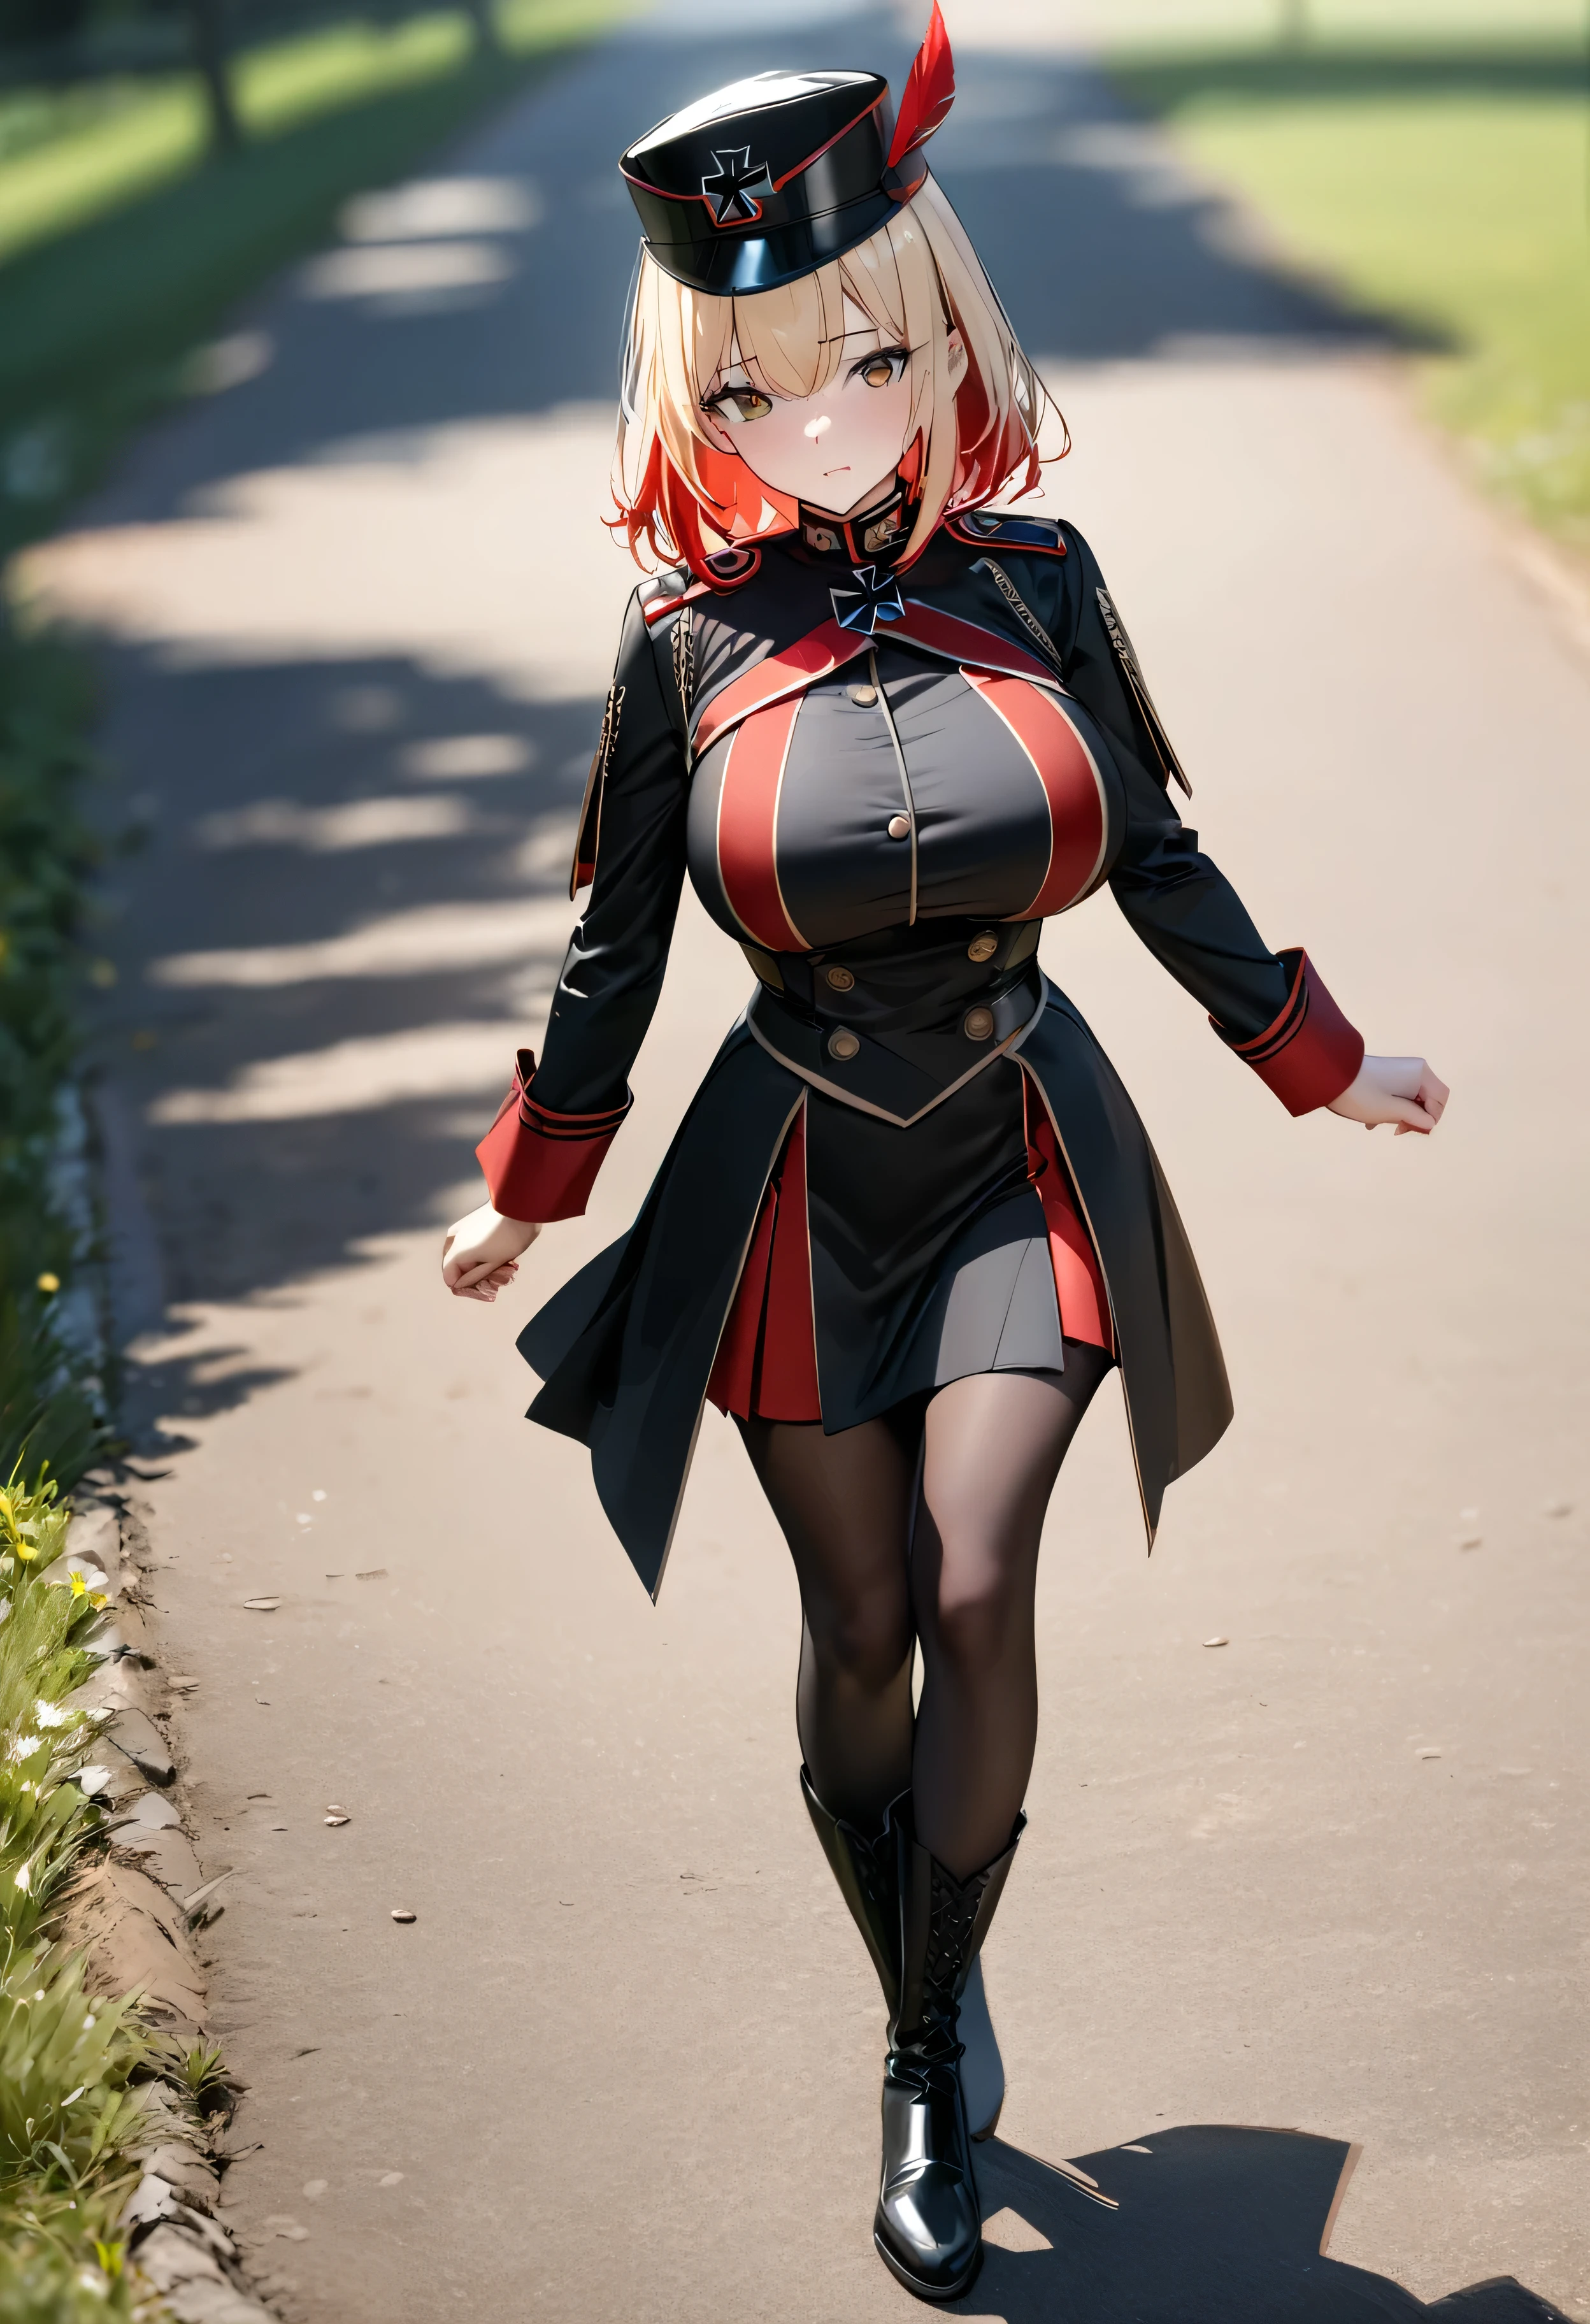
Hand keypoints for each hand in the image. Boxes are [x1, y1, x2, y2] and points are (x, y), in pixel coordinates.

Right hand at [441, 1202, 541, 1300]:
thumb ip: (474, 1276)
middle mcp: (454, 1238)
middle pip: (454, 1264)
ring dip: (475, 1262)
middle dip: (470, 1274)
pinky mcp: (470, 1222)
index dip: (462, 1286)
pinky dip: (478, 1251)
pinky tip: (496, 1253)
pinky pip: (467, 1242)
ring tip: (497, 1265)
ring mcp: (461, 1228)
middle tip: (490, 1278)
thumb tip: (457, 1285)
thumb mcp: (493, 1263)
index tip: (480, 1289)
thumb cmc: (508, 1238)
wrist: (519, 1207)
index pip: (449, 1276)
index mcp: (457, 1250)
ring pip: (461, 1254)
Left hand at [1327, 1055, 1448, 1136]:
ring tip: (1378, 1124)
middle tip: (1397, 1130)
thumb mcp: (1392, 1111)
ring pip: (1411, 1099)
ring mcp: (1400, 1071)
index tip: (1412, 1129)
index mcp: (1421, 1073)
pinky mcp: (1387, 1075)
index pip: (1440, 1099)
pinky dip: (1390, 1108)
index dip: (1432, 1118)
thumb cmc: (1362, 1095)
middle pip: (1428, 1099)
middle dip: (1415, 1118)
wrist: (1329, 1076)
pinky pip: (1398, 1095)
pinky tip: (1372, 1121)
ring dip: (1399, 1115)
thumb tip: (1430, 1123)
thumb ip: (1415, 1118)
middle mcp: (1414, 1069)